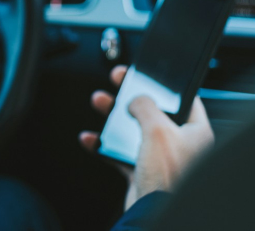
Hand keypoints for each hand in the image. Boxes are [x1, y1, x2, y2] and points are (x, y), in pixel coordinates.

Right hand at [79, 66, 214, 210]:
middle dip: (130, 96)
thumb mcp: (157, 128)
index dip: (162, 84)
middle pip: (152, 111)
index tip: (145, 73)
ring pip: (132, 128)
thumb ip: (145, 105)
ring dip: (112, 116)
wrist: (152, 212)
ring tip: (98, 102)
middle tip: (117, 80)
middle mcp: (179, 144)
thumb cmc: (167, 175)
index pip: (182, 99)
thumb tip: (136, 98)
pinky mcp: (141, 171)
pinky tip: (90, 138)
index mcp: (194, 132)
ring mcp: (159, 157)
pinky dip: (102, 144)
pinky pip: (118, 152)